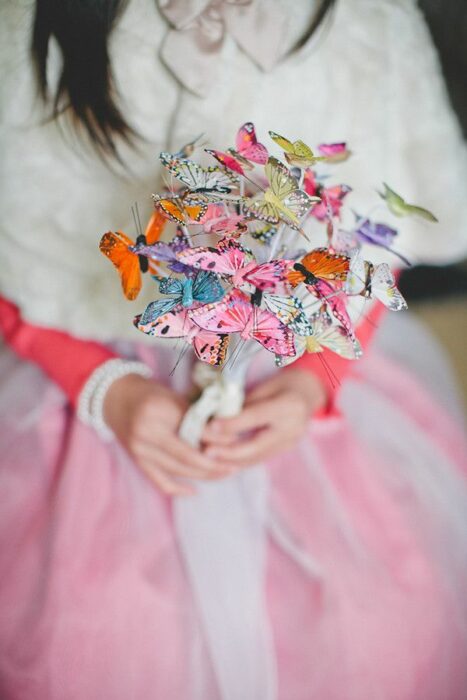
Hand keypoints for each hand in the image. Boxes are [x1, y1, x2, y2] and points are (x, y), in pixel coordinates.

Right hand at [104, 374, 234, 495]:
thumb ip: (196, 417)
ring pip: (177, 471)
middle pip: (186, 457)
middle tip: (234, 465)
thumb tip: (226, 437)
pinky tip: (195, 491)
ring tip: (223, 474)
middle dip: (213, 464)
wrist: (115, 398)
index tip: (235, 441)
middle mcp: (145, 434)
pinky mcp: (137, 462)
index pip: (193, 431)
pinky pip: (160, 481)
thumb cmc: (149, 394)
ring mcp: (139, 451)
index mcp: (157, 412)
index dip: (216, 439)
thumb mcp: (173, 397)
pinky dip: (178, 489)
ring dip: (203, 476)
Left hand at [202, 369, 326, 467]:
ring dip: (232, 460)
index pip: (256, 417)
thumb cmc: (284, 384)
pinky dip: (242, 460)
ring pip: (257, 457)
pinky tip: (225, 461)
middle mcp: (293, 427)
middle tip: (207, 452)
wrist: (309, 393)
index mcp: (289, 405)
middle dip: (229, 451)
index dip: (232, 424)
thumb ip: (246, 404)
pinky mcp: (286, 449)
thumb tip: (218, 418)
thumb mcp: (266, 386)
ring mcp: (292, 442)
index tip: (211, 426)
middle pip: (257, 445)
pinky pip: (261, 458)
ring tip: (211, 458)